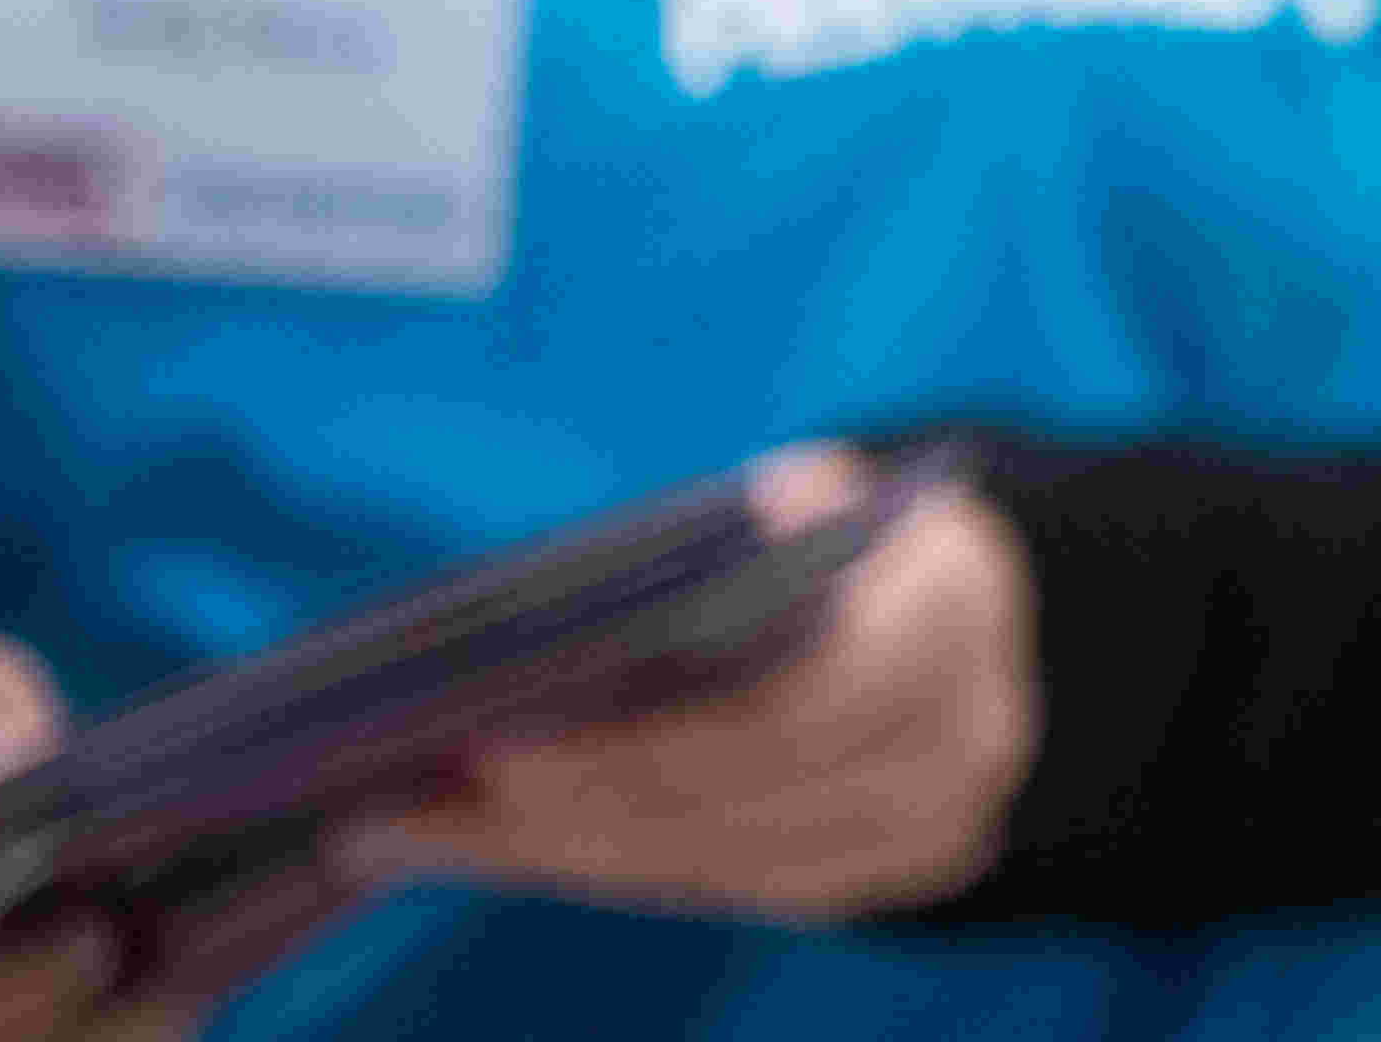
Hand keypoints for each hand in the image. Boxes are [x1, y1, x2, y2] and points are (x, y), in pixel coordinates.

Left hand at [379, 449, 1033, 930]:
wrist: (961, 597)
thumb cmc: (850, 530)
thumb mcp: (808, 490)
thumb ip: (736, 531)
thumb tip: (591, 607)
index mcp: (955, 606)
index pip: (799, 702)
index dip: (650, 735)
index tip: (501, 739)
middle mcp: (966, 736)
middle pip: (733, 799)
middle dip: (566, 802)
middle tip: (414, 797)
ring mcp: (929, 824)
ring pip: (712, 863)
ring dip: (557, 850)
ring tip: (416, 826)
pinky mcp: (881, 877)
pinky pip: (717, 889)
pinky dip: (600, 866)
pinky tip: (494, 843)